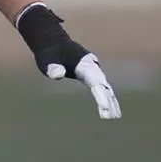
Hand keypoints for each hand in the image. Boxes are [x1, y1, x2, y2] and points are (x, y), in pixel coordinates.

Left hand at [15, 4, 120, 119]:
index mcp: (84, 64)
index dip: (101, 96)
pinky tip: (108, 112)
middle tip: (110, 117)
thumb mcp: (47, 59)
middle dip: (108, 101)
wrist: (54, 43)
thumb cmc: (49, 53)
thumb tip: (58, 75)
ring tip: (113, 117)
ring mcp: (94, 72)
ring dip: (110, 102)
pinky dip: (106, 99)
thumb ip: (52, 67)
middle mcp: (93, 68)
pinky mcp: (91, 76)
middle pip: (104, 86)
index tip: (105, 107)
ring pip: (106, 88)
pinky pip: (102, 89)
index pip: (96, 83)